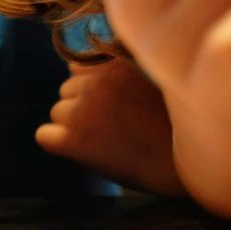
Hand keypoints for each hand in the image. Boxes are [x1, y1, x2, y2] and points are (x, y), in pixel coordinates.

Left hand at [36, 59, 184, 197]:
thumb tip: (75, 67)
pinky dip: (57, 144)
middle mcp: (97, 81)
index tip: (115, 108)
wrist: (186, 166)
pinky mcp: (75, 140)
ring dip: (73, 126)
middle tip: (113, 128)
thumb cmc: (175, 126)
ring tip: (106, 141)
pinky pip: (44, 136)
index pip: (79, 69)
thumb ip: (119, 69)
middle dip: (82, 107)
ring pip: (58, 112)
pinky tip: (83, 152)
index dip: (93, 90)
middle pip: (67, 90)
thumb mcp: (152, 78)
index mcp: (115, 63)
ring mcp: (84, 110)